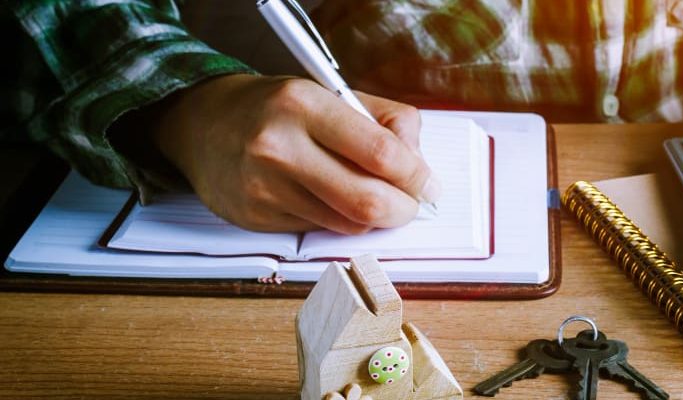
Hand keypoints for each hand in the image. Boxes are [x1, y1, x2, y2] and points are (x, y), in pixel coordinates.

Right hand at [153, 74, 438, 232]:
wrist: (203, 123)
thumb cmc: (281, 109)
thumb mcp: (333, 94)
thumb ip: (387, 123)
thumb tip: (423, 172)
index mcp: (305, 104)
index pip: (382, 152)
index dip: (417, 175)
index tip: (428, 183)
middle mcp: (280, 146)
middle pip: (368, 200)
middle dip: (403, 209)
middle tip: (411, 204)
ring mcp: (265, 187)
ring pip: (349, 223)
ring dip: (374, 218)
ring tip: (373, 197)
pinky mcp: (257, 217)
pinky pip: (322, 231)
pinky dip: (341, 221)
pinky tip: (331, 200)